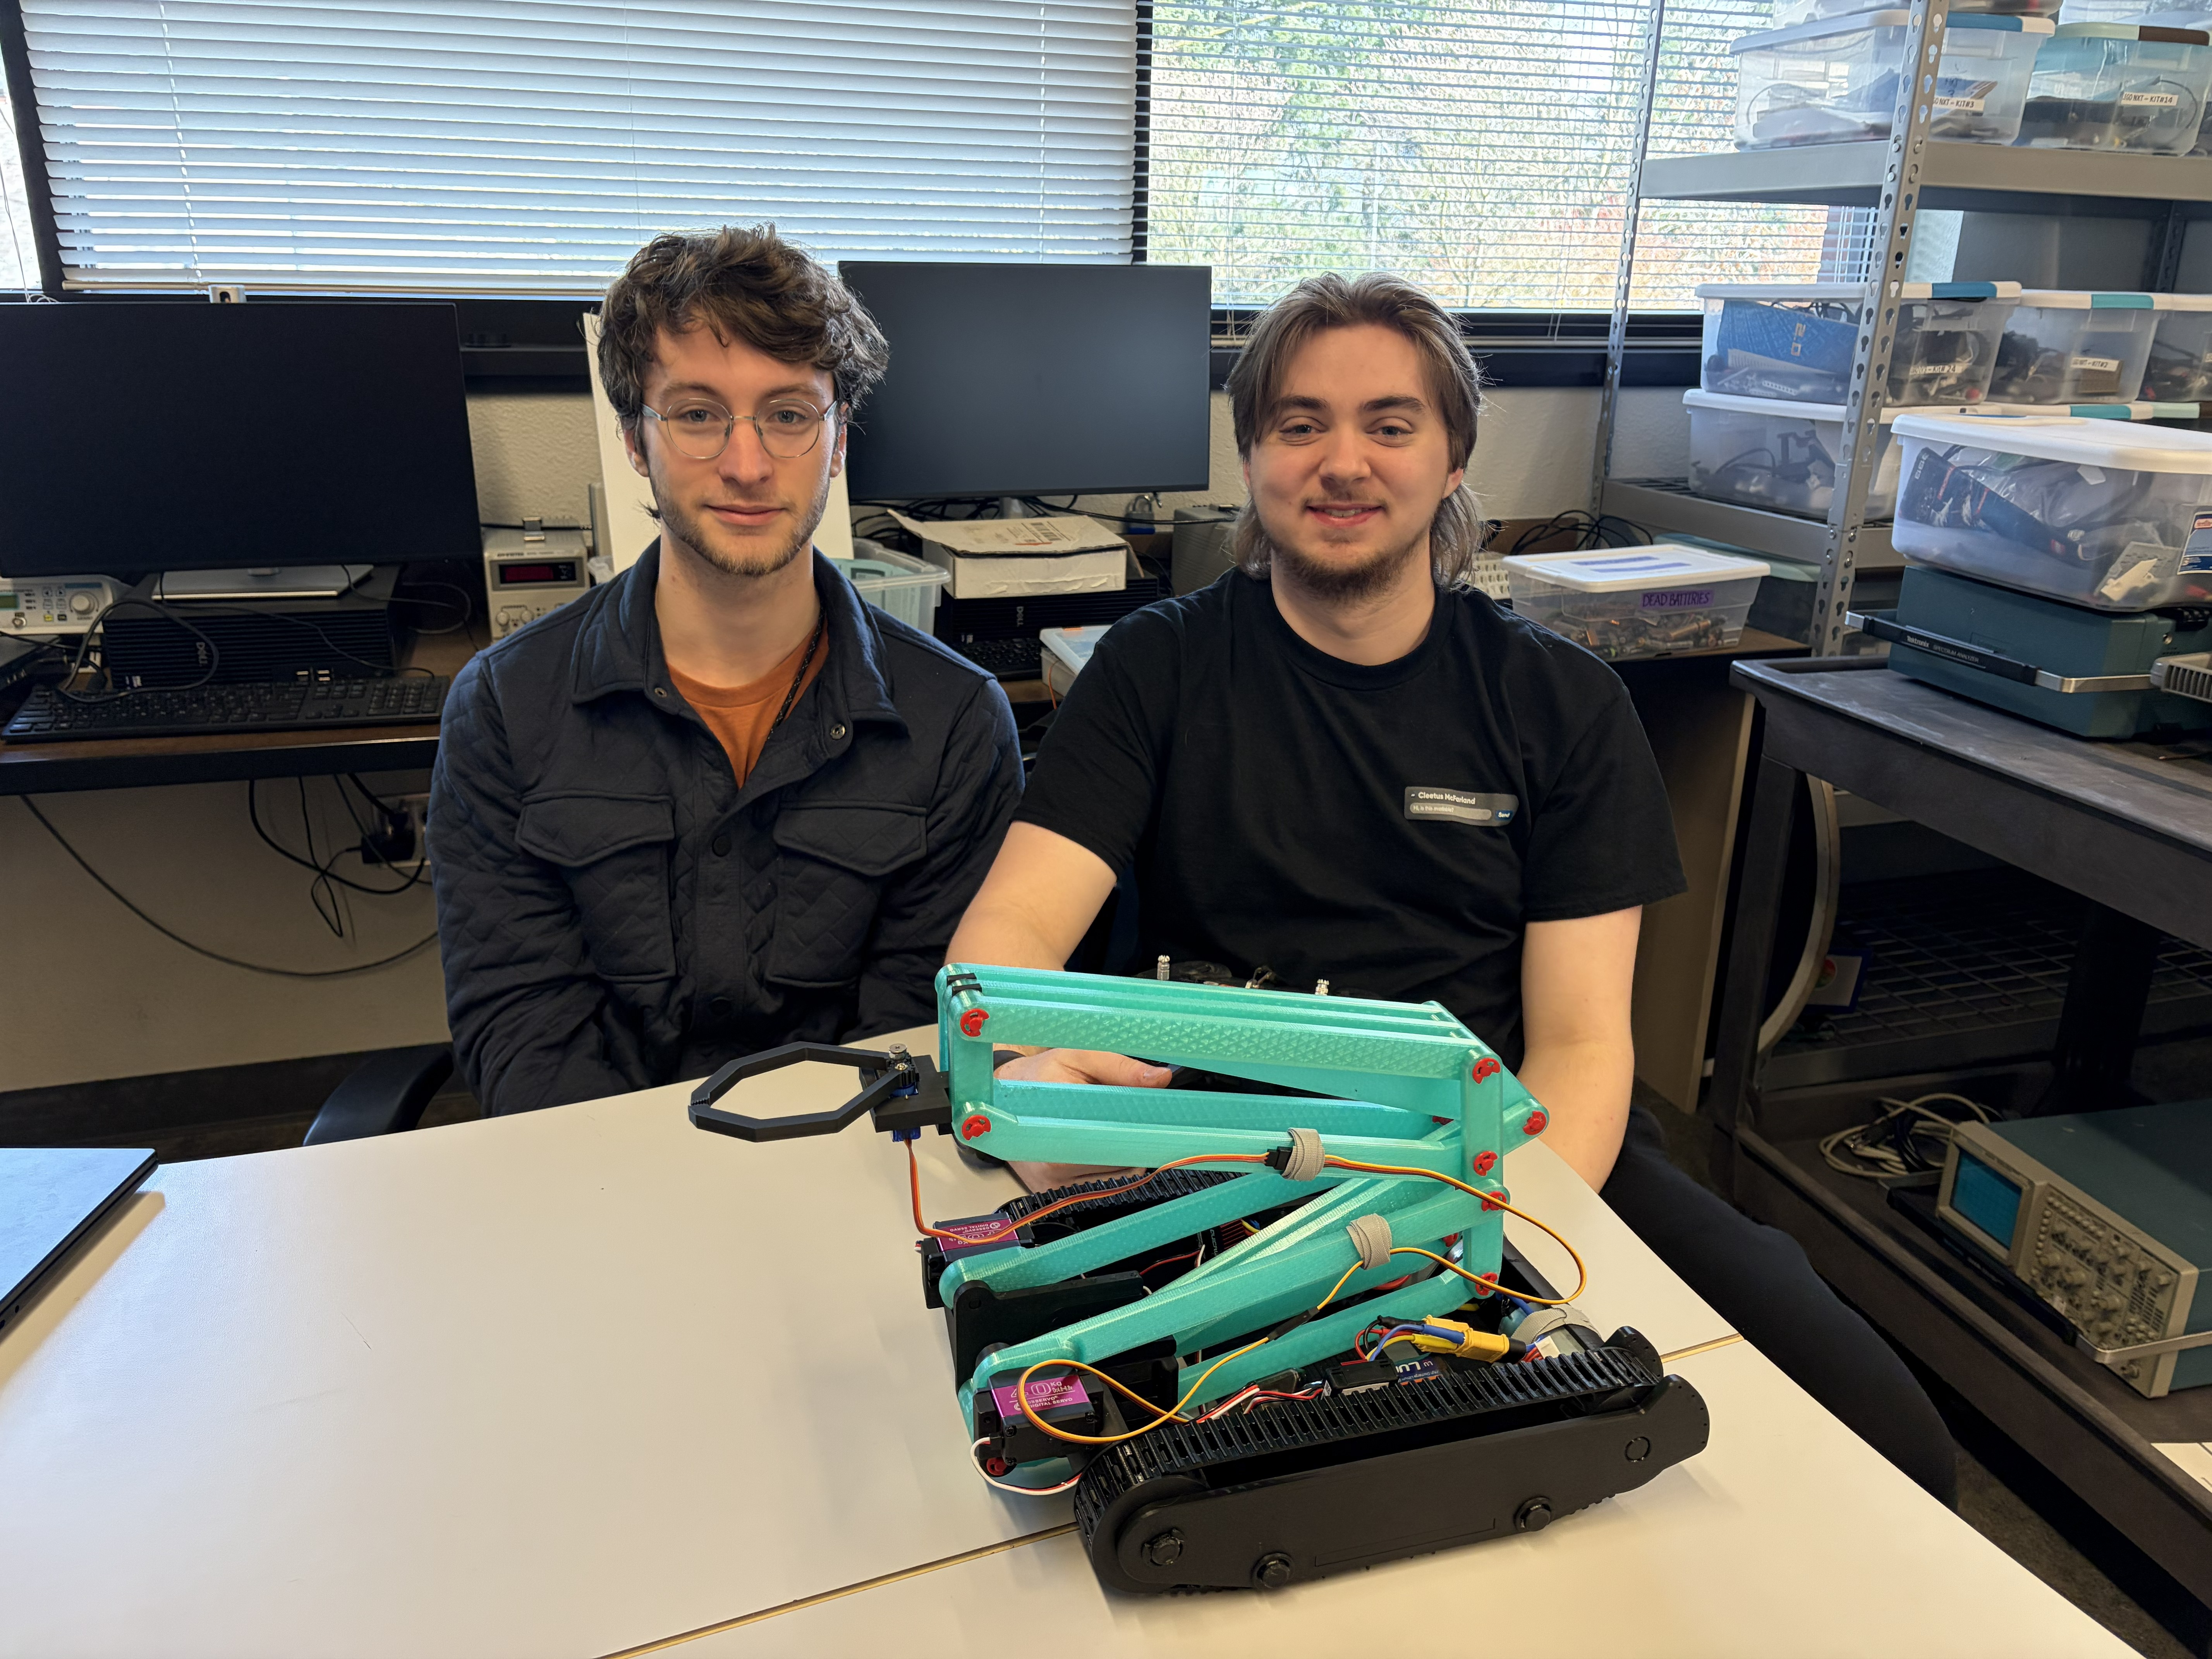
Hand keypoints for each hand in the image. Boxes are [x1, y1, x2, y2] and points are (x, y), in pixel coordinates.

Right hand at [992, 1048, 1171, 1192]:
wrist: (998, 1099)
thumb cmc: (1039, 1075)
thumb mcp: (1077, 1056)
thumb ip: (1119, 1067)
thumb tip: (1160, 1079)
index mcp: (1057, 1124)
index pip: (1117, 1140)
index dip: (1143, 1132)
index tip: (1163, 1123)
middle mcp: (1052, 1162)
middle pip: (1120, 1163)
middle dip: (1136, 1141)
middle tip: (1140, 1120)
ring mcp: (1052, 1183)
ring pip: (1114, 1178)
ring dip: (1124, 1156)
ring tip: (1113, 1129)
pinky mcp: (1053, 1193)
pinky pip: (1098, 1186)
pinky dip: (1108, 1168)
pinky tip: (1100, 1146)